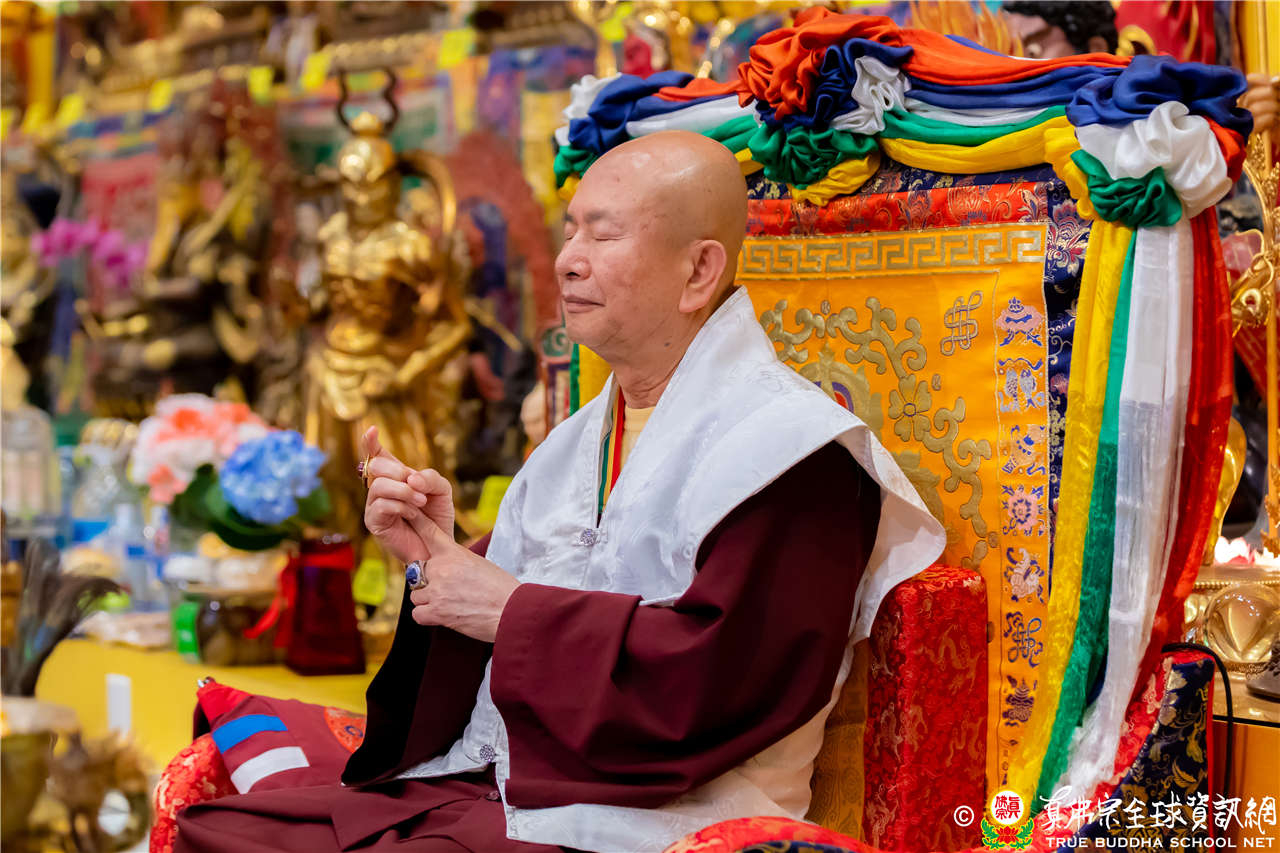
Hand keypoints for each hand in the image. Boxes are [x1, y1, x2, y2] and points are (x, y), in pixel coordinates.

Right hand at [361, 426, 453, 563]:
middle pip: (376, 466)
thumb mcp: (442, 490)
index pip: (377, 455)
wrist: (440, 546)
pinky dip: (401, 506)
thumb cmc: (437, 517)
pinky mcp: (374, 522)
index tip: (372, 430)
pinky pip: (380, 505)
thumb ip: (430, 477)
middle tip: (417, 485)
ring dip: (404, 491)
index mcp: (395, 477)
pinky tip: (413, 514)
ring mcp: (374, 505)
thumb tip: (411, 478)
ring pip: (378, 485)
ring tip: (421, 501)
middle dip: (399, 472)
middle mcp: (381, 489)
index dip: (370, 442)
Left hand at [409, 520, 518, 643]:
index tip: (408, 511)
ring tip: (450, 604)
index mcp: (454, 553)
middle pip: (417, 572)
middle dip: (427, 582)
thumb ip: (457, 561)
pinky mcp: (437, 612)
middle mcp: (442, 568)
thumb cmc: (501, 588)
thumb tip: (445, 567)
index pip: (429, 532)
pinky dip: (427, 616)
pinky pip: (417, 614)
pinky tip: (444, 616)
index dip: (416, 520)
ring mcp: (437, 590)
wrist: (511, 610)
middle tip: (448, 590)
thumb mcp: (479, 564)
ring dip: (428, 601)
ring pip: (416, 595)